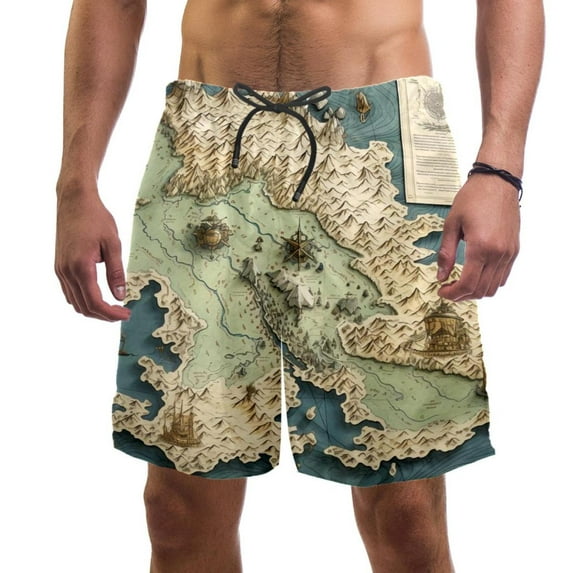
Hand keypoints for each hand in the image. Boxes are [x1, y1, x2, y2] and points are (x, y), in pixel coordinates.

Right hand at [55, 190, 130, 320]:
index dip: (111, 314)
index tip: (127, 314)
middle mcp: (66, 271)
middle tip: (123, 313)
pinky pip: (69, 292)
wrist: (75, 200)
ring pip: (74, 302)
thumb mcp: (113, 244)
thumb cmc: (96, 218)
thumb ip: (116, 272)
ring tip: (113, 307)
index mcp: (81, 266)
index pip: (95, 302)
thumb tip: (121, 296)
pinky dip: (83, 300)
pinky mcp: (59, 266)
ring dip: (93, 309)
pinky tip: (99, 296)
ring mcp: (60, 270)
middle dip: (104, 315)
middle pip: (83, 307)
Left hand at [437, 174, 519, 301]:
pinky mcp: (514, 250)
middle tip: (449, 290)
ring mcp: (508, 253)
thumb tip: (441, 276)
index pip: (467, 284)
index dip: (452, 294)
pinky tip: (475, 274)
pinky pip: (503, 276)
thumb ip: (446, 253)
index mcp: (480, 247)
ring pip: (494, 287)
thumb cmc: (473, 198)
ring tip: (461, 284)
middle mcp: (498, 254)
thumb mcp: (451, 224)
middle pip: (481, 290)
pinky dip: (489, 282)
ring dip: (476, 291)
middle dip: (462, 295)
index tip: (442, 292)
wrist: (498, 182)